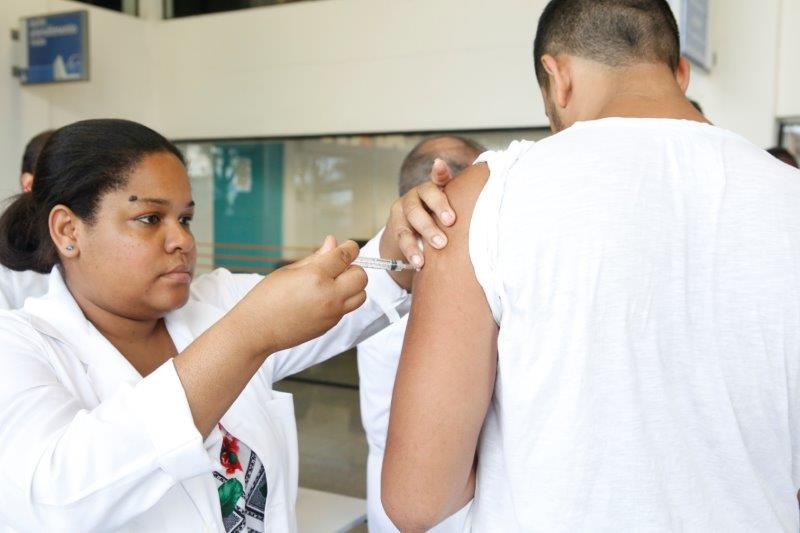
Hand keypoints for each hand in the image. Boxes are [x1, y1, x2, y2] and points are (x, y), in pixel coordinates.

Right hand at [231, 236, 367, 353]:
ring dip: (353, 286)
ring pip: (361, 295)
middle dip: (354, 268)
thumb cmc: (267, 297)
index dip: (350, 247)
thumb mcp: (289, 271)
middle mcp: (329, 295)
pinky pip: (347, 308)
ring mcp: (331, 313)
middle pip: (361, 277)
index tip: (349, 246)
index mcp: (316, 276)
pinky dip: (343, 300)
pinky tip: (323, 298)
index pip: (345, 256)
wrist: (256, 330)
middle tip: (338, 268)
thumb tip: (333, 242)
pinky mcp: (330, 325)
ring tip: (334, 284)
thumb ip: (316, 257)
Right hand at [380, 158, 458, 285]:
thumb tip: (493, 208)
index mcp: (434, 188)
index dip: (439, 171)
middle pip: (426, 194)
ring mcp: (404, 209)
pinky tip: (420, 262)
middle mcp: (417, 194)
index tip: (440, 164)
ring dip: (426, 230)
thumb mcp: (449, 213)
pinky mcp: (395, 227)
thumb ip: (463, 207)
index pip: (438, 177)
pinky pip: (402, 237)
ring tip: (440, 245)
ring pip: (412, 216)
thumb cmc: (437, 222)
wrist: (409, 236)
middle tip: (451, 221)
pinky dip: (411, 250)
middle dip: (439, 207)